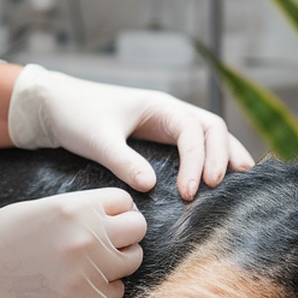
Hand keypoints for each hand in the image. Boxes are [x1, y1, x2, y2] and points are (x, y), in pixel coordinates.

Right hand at [0, 189, 145, 297]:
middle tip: (105, 245)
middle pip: (137, 230)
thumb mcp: (37, 209)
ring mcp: (87, 270)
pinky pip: (116, 292)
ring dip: (117, 264)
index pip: (124, 202)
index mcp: (74, 207)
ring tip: (92, 266)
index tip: (105, 221)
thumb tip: (108, 216)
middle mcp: (88, 235)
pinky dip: (104, 290)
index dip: (117, 211)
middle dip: (124, 236)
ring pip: (132, 262)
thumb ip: (75, 211)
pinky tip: (81, 287)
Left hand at [7, 64, 254, 199]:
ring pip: (209, 133)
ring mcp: (167, 121)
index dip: (196, 162)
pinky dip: (211, 156)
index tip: (190, 193)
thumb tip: (151, 186)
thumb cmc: (76, 116)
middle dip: (222, 155)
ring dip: (225, 153)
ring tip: (242, 177)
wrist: (55, 105)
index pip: (192, 132)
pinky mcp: (160, 135)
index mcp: (158, 106)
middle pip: (212, 128)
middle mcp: (169, 111)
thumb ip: (123, 161)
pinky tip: (218, 176)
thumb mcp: (97, 140)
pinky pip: (194, 143)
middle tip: (221, 187)